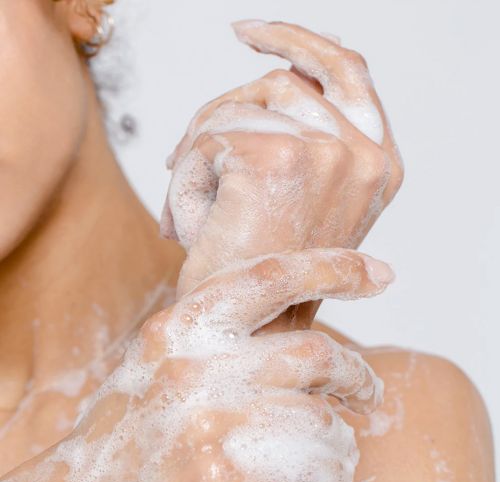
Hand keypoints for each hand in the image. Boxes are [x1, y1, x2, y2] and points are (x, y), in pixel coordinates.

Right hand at [0, 248, 392, 481]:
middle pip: (314, 352)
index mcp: (180, 324)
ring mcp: (208, 415)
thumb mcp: (166, 362)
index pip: (269, 274)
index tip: (380, 272)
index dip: (332, 267)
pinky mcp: (224, 472)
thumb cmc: (135, 429)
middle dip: (355, 373)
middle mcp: (192, 361)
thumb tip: (295, 328)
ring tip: (317, 455)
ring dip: (334, 440)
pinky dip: (326, 478)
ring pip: (324, 418)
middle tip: (366, 389)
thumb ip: (220, 339)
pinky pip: (319, 466)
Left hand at [162, 20, 403, 297]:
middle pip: (280, 80)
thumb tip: (272, 73)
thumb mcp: (300, 200)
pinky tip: (188, 222)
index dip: (297, 42)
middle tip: (188, 156)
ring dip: (202, 151)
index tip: (247, 35)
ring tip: (195, 207)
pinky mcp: (278, 159)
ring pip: (238, 106)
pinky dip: (187, 176)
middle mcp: (365, 153)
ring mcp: (328, 153)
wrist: (251, 330)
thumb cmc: (266, 268)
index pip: (345, 70)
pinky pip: (210, 138)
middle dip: (223, 110)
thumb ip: (300, 135)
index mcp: (378, 162)